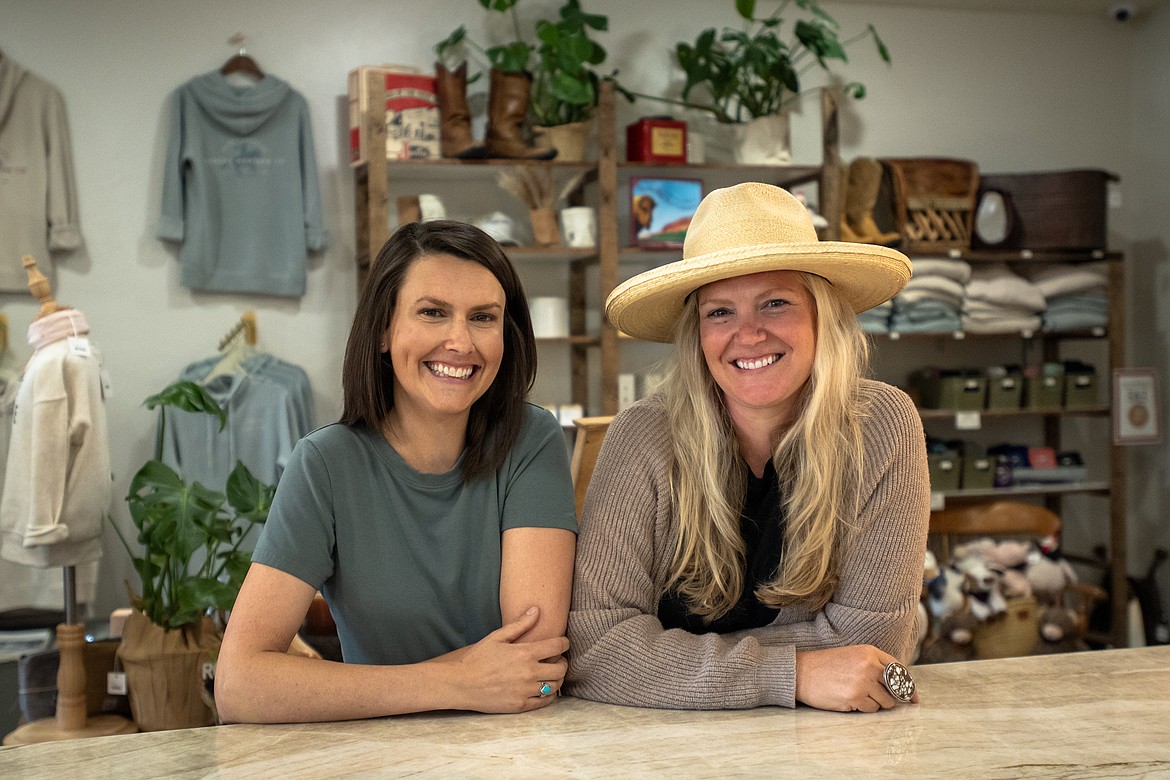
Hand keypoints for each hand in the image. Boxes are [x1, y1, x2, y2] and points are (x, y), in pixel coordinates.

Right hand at [443, 606, 569, 712]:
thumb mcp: (497, 637)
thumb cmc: (477, 658)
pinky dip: (548, 695)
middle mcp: (529, 673)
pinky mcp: (520, 705)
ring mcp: (525, 691)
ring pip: (555, 686)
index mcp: (525, 653)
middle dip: (563, 662)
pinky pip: (544, 702)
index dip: (564, 643)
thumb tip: (536, 610)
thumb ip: (520, 624)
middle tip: (557, 660)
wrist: (461, 683)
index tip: (563, 643)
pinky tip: (543, 690)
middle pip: (561, 668)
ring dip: (557, 679)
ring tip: (550, 675)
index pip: (557, 646)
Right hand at [794, 645, 918, 712]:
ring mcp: (863, 682)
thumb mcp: (852, 656)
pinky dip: (864, 708)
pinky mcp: (855, 697)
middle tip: (883, 700)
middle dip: (891, 697)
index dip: (909, 686)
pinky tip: (850, 700)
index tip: (914, 697)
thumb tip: (897, 685)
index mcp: (869, 652)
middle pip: (895, 688)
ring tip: (858, 696)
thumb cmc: (825, 666)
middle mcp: (869, 665)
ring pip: (885, 702)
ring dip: (876, 704)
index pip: (899, 669)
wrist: (801, 672)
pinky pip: (871, 709)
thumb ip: (873, 665)